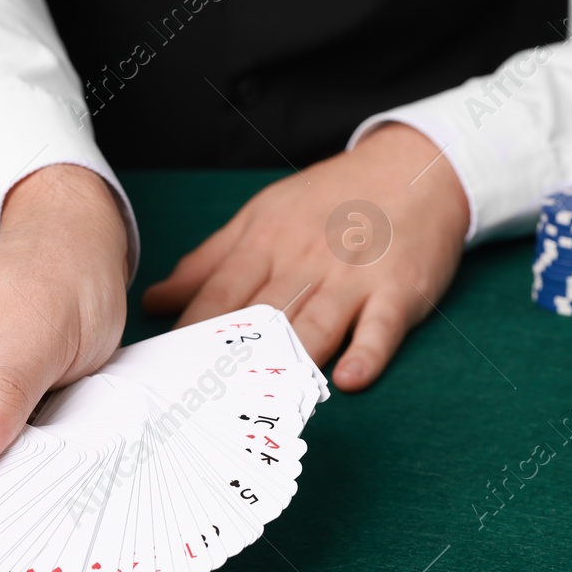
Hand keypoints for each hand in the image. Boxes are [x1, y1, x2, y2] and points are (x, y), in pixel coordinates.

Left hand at [143, 123, 469, 390]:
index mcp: (265, 242)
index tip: (166, 372)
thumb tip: (156, 300)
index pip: (217, 296)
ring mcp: (353, 277)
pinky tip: (348, 378)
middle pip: (260, 317)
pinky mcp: (397, 290)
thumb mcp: (263, 215)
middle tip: (202, 402)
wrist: (414, 168)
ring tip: (263, 398)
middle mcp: (305, 261)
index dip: (189, 334)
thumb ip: (209, 260)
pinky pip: (381, 327)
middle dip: (230, 360)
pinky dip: (366, 353)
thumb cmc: (331, 200)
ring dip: (289, 361)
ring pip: (314, 325)